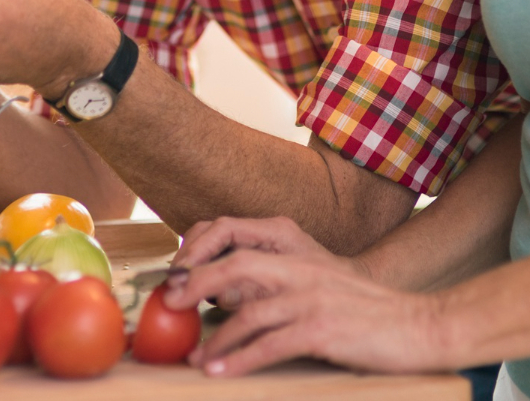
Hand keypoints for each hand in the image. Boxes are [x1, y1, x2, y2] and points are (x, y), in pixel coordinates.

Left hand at [165, 250, 451, 376]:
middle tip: (172, 305)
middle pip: (236, 270)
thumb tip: (246, 308)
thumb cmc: (372, 316)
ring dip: (217, 338)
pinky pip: (270, 345)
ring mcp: (312, 300)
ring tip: (197, 358)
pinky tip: (222, 372)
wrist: (421, 325)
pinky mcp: (323, 330)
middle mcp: (303, 273)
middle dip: (198, 285)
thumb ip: (289, 291)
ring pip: (249, 313)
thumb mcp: (326, 291)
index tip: (181, 284)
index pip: (242, 252)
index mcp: (301, 260)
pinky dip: (240, 360)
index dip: (206, 265)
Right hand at [171, 216, 360, 300]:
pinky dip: (205, 268)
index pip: (224, 229)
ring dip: (193, 262)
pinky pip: (221, 255)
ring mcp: (259, 242)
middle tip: (173, 283)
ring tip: (181, 287)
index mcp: (276, 232)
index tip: (182, 275)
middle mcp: (265, 232)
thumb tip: (219, 296)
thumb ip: (253, 293)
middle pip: (211, 230)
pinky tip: (197, 289)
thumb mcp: (289, 296)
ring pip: (211, 241)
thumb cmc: (330, 297)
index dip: (198, 251)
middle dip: (188, 255)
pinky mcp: (256, 258)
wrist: (355, 299)